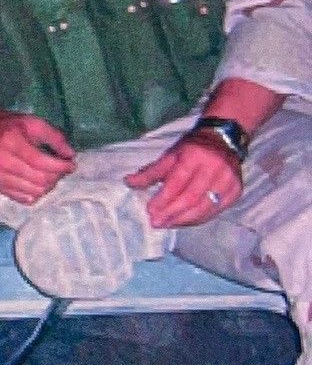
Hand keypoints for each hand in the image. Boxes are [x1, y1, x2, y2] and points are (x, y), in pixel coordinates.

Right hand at [0, 112, 76, 204]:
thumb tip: (70, 155)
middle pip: (39, 179)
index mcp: (9, 142)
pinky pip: (25, 199)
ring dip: (49, 186)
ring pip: (34, 192)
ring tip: (51, 175)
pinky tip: (39, 182)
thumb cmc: (12, 127)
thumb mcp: (34, 123)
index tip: (71, 164)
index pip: (40, 161)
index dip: (60, 166)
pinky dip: (37, 193)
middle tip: (62, 169)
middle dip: (57, 176)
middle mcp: (0, 162)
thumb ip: (55, 137)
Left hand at [126, 134, 243, 228]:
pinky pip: (216, 210)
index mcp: (194, 156)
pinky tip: (185, 221)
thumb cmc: (192, 148)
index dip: (163, 199)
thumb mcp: (170, 156)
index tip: (150, 211)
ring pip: (205, 207)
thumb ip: (150, 172)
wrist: (224, 139)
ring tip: (168, 224)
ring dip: (184, 220)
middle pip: (191, 198)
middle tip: (157, 223)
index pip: (177, 183)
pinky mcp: (235, 190)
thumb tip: (128, 182)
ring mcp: (228, 180)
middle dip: (172, 213)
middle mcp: (214, 168)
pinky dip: (199, 218)